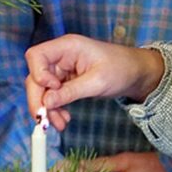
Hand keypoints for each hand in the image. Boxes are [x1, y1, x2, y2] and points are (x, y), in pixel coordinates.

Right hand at [25, 34, 163, 130]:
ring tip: (60, 124)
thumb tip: (46, 102)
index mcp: (67, 47)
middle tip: (44, 120)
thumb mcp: (97, 82)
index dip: (37, 74)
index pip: (36, 55)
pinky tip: (63, 119)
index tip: (52, 89)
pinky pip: (52, 96)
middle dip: (38, 99)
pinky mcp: (66, 81)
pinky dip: (55, 109)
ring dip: (47, 108)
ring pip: (42, 89)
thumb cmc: (121, 68)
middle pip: (36, 76)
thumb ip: (71, 92)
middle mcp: (61, 56)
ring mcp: (62, 69)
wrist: (136, 73)